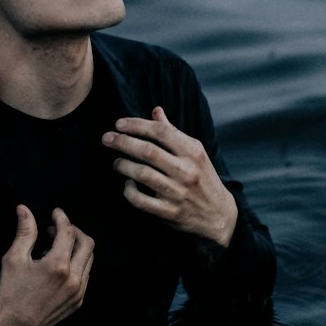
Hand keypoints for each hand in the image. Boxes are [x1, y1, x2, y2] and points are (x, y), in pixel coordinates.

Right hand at [0, 205, 93, 325]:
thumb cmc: (9, 294)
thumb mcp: (13, 258)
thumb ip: (24, 231)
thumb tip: (24, 210)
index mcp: (58, 266)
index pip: (68, 232)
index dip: (62, 218)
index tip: (55, 213)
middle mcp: (73, 279)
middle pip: (87, 243)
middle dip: (73, 231)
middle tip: (56, 229)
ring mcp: (78, 292)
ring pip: (89, 260)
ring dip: (76, 248)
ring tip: (55, 247)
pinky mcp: (77, 302)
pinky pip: (85, 276)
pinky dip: (76, 264)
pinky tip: (58, 265)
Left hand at [103, 106, 237, 247]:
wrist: (219, 214)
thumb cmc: (202, 177)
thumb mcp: (194, 153)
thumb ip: (173, 132)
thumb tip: (155, 111)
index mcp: (193, 152)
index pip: (161, 131)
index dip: (137, 125)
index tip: (119, 124)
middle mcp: (186, 171)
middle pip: (148, 151)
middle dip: (123, 142)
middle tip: (106, 138)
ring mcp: (178, 192)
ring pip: (142, 174)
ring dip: (123, 165)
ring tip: (116, 162)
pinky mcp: (170, 212)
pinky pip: (141, 201)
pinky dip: (129, 191)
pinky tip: (127, 184)